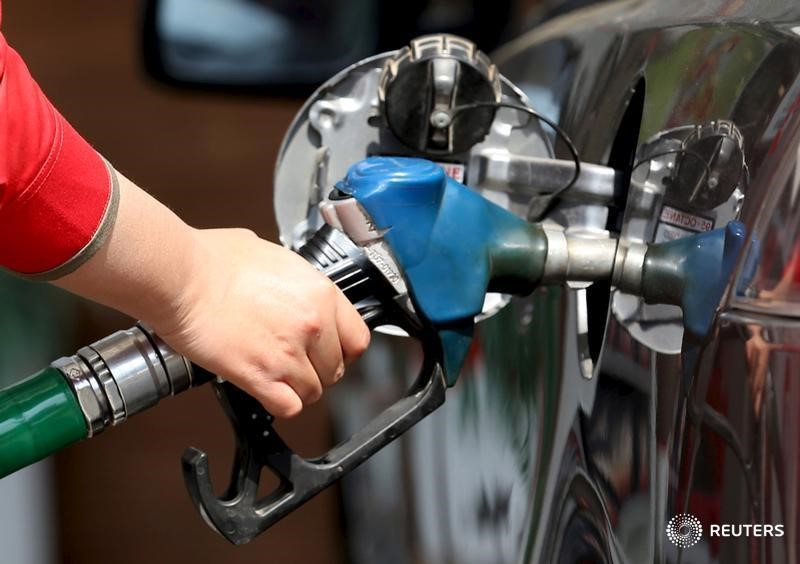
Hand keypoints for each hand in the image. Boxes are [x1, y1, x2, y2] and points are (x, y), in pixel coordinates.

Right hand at [149, 228, 370, 417]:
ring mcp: (288, 354)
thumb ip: (294, 278)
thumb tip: (292, 285)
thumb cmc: (213, 259)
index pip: (357, 339)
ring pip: (313, 392)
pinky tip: (267, 389)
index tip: (330, 350)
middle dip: (316, 370)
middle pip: (334, 369)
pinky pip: (288, 407)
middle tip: (295, 362)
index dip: (342, 349)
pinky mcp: (260, 376)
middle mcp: (312, 325)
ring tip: (276, 375)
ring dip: (296, 388)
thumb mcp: (272, 254)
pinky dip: (280, 403)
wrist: (180, 276)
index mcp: (320, 293)